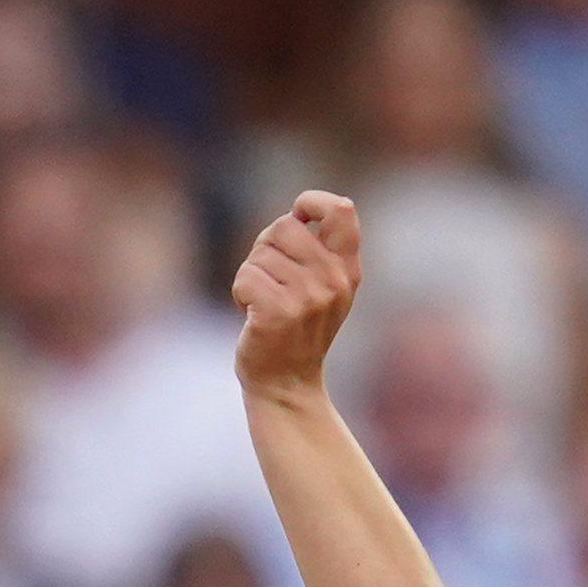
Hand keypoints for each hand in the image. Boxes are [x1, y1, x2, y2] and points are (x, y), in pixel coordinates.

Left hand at [230, 192, 363, 398]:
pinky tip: (252, 315)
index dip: (312, 201)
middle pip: (284, 226)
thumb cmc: (296, 330)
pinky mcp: (278, 313)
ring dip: (252, 275)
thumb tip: (297, 213)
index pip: (341, 210)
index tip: (297, 214)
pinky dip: (240, 294)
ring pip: (260, 254)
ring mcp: (308, 298)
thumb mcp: (322, 288)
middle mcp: (333, 281)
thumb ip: (318, 250)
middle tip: (269, 277)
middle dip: (265, 246)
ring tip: (264, 303)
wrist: (287, 385)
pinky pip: (246, 277)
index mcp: (347, 270)